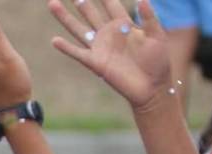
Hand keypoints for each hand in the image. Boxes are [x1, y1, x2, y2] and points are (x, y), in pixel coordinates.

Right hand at [49, 0, 171, 111]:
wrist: (151, 87)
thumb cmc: (158, 62)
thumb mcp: (158, 37)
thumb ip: (149, 19)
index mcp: (124, 25)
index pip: (110, 4)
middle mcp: (108, 34)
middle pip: (90, 13)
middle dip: (80, 1)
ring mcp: (100, 48)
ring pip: (78, 28)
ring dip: (65, 17)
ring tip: (53, 4)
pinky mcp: (95, 62)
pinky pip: (77, 53)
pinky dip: (66, 47)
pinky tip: (55, 41)